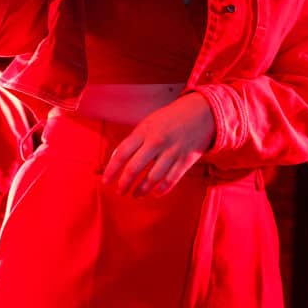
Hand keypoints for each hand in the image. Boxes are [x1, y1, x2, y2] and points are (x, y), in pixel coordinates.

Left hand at [101, 93, 216, 197]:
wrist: (201, 112)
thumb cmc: (170, 119)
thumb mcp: (148, 123)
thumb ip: (133, 141)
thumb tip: (115, 159)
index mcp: (144, 131)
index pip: (122, 153)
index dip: (111, 170)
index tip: (106, 181)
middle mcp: (157, 142)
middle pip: (134, 168)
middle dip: (124, 183)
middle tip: (120, 191)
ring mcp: (172, 152)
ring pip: (152, 178)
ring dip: (141, 190)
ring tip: (134, 194)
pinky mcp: (185, 160)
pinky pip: (171, 180)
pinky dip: (161, 189)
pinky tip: (154, 193)